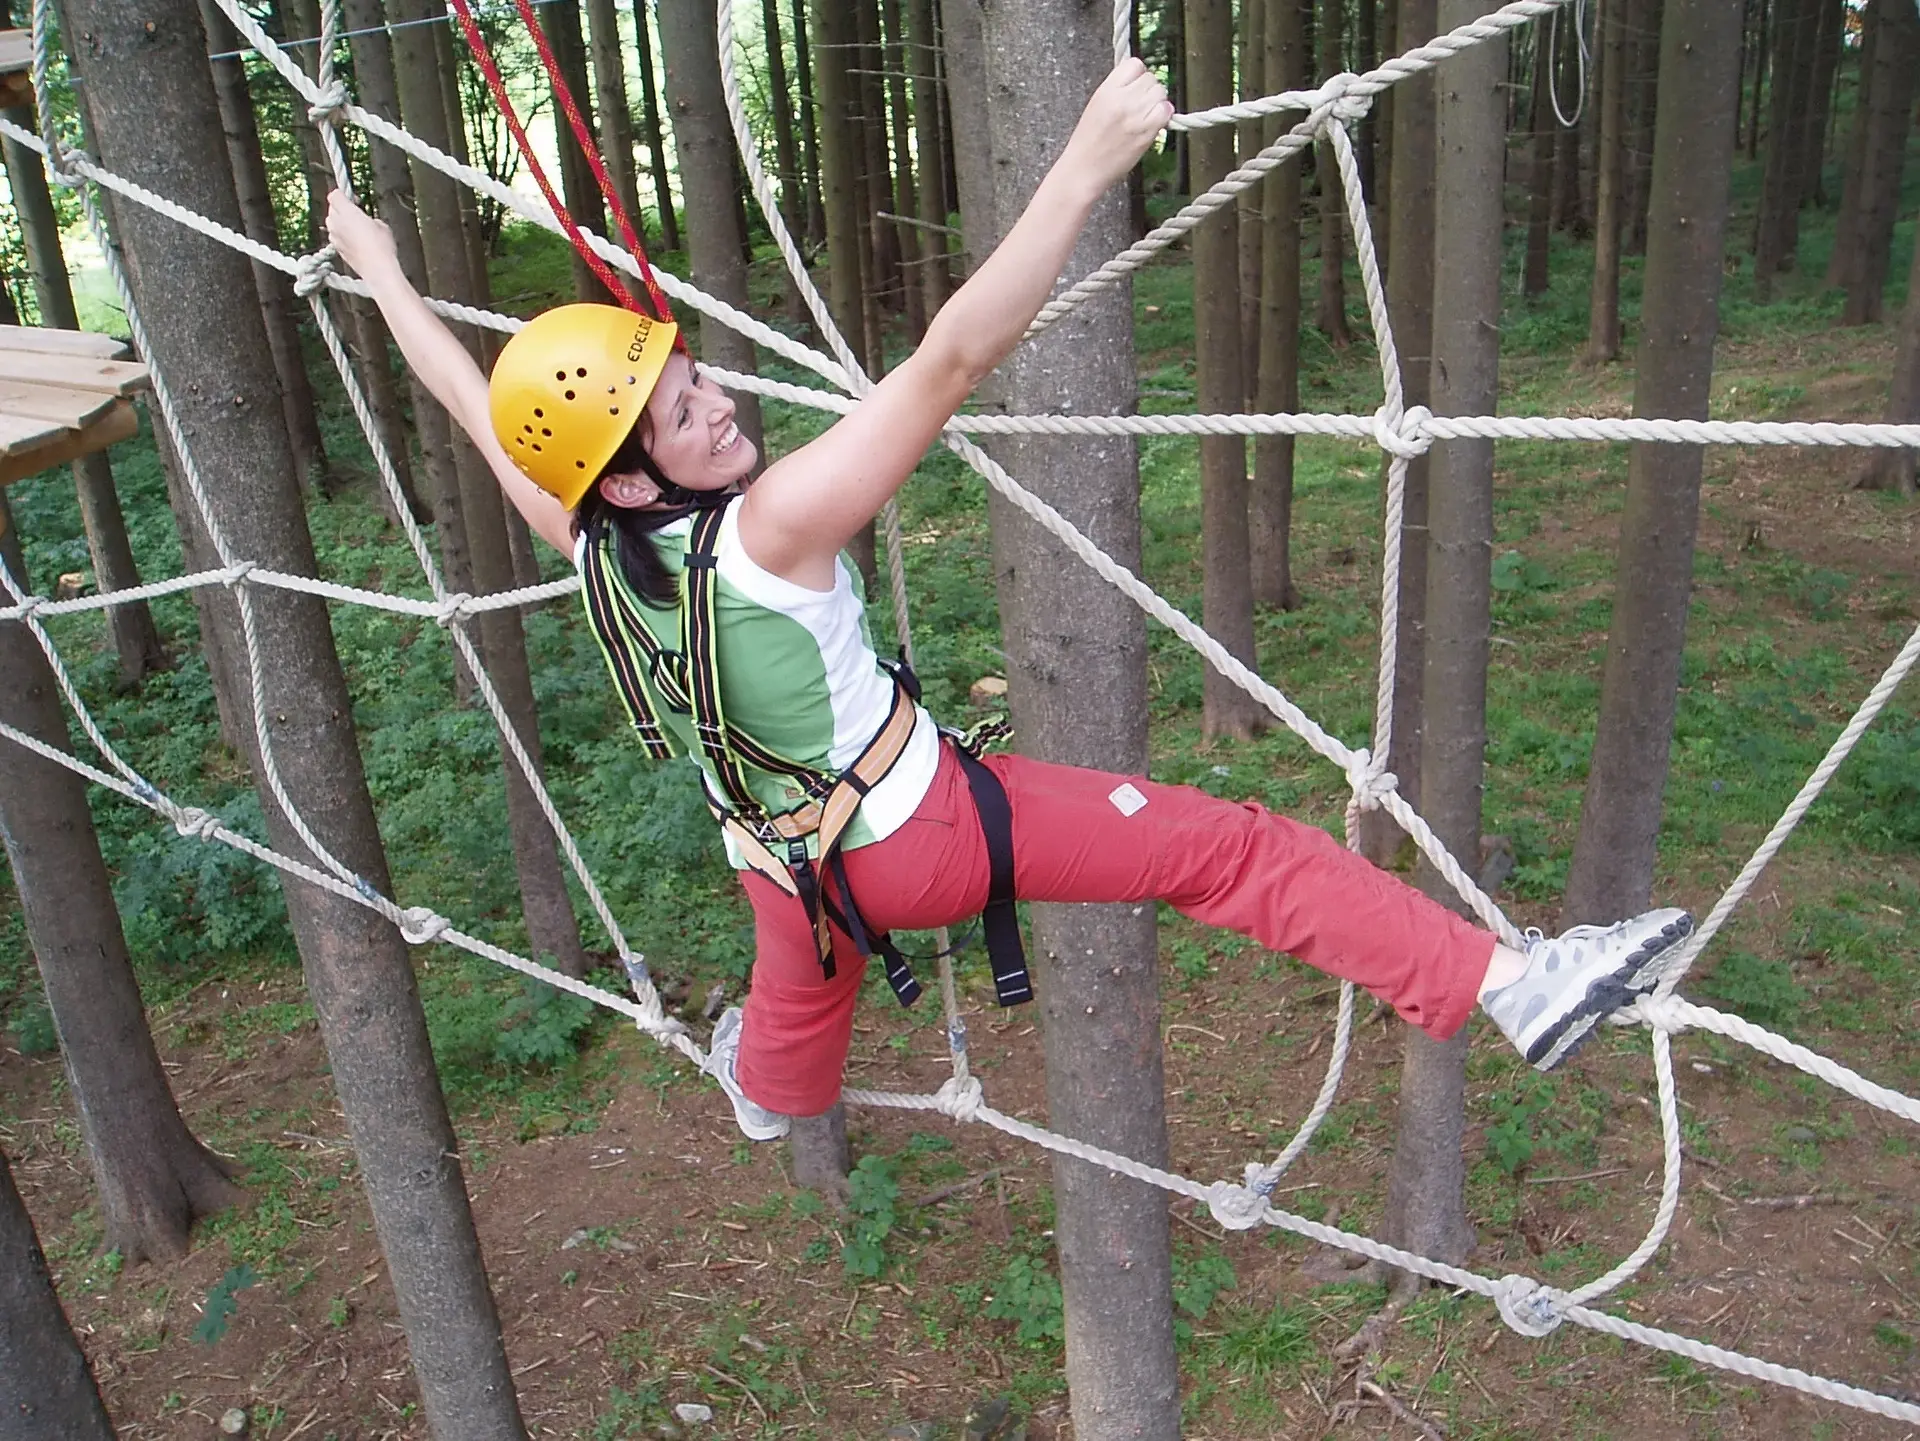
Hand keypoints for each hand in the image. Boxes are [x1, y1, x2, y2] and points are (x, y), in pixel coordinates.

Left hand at [324, 189, 398, 278]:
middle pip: (332, 209)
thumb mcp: (382, 225)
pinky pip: (335, 236)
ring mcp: (334, 237)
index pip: (334, 195)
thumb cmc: (382, 246)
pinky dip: (342, 235)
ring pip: (332, 223)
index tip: (354, 200)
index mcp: (346, 212)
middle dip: (342, 209)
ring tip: (355, 228)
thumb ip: (369, 218)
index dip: (343, 195)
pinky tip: (355, 241)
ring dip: (340, 222)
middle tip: (356, 214)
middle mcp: (336, 223)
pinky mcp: (336, 249)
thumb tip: (367, 222)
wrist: (378, 269)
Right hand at [1062, 57, 1173, 192]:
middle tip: (1142, 104)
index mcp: (1106, 90)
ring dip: (1158, 102)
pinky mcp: (1146, 131)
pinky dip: (1164, 115)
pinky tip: (1154, 123)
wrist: (1084, 170)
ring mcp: (1135, 115)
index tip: (1136, 86)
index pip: (1134, 64)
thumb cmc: (1088, 143)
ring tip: (1147, 114)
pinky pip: (1166, 111)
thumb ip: (1116, 90)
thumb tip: (1138, 82)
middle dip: (1149, 89)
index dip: (1139, 75)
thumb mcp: (1096, 105)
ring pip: (1161, 92)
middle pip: (1151, 78)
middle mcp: (1121, 99)